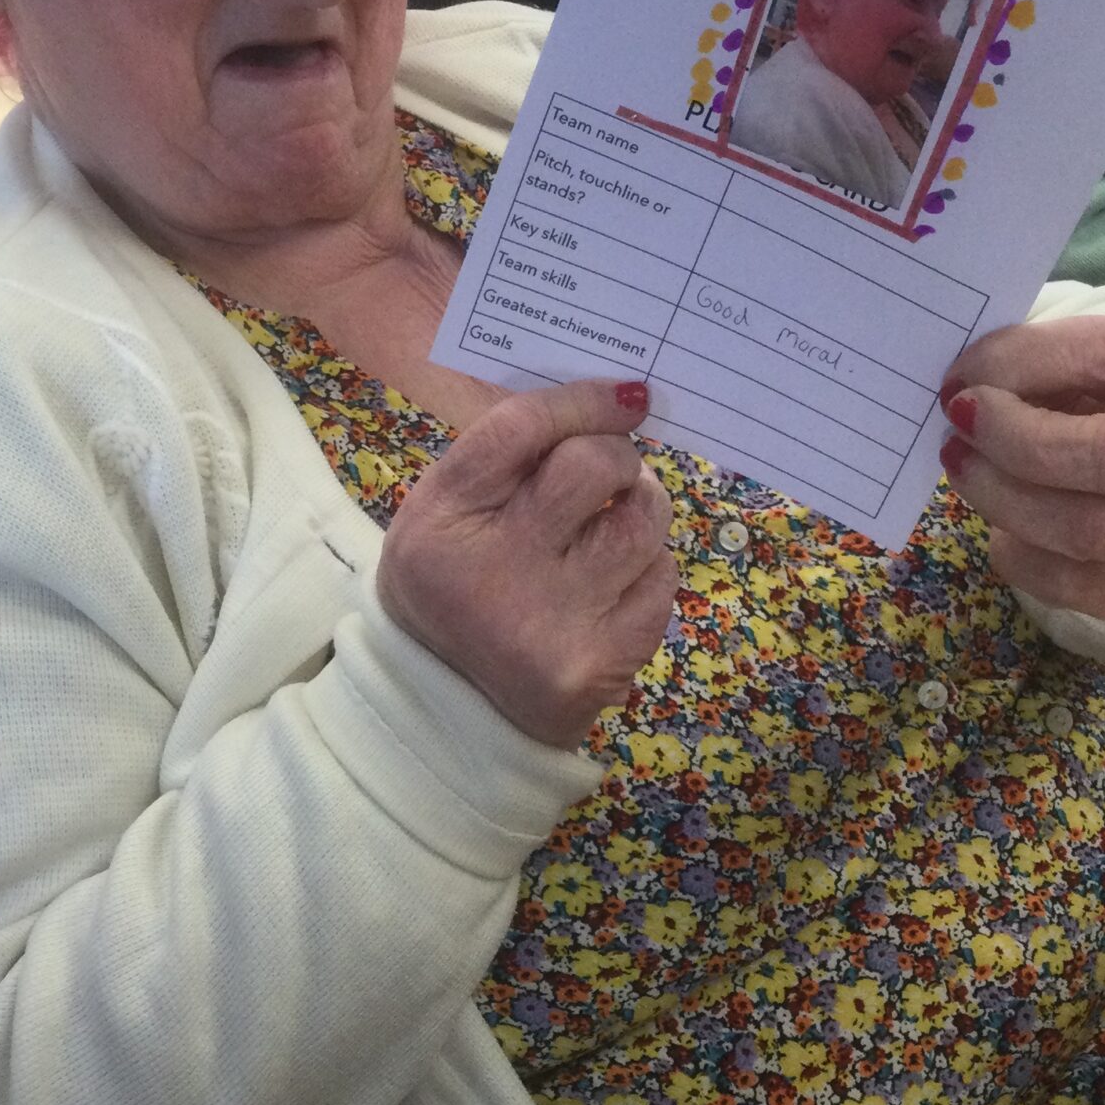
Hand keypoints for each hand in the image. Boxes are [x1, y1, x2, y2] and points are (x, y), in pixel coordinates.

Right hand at [377, 379, 675, 745]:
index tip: (626, 396)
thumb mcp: (447, 512)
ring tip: (612, 524)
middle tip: (609, 471)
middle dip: (616, 455)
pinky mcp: (604, 663)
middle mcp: (495, 573)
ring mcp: (554, 623)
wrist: (449, 708)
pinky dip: (647, 568)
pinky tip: (614, 583)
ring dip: (640, 508)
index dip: (584, 400)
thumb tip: (617, 398)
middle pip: (593, 465)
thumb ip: (511, 453)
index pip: (523, 427)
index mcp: (442, 521)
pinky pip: (662, 579)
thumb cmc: (456, 582)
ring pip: (642, 520)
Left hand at [937, 315, 1104, 623]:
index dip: (1027, 362)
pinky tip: (1001, 521)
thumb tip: (965, 385)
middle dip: (1012, 438)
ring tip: (962, 465)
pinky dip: (1018, 552)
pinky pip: (1069, 586)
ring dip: (1002, 497)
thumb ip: (1052, 362)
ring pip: (1086, 534)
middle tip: (957, 421)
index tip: (963, 374)